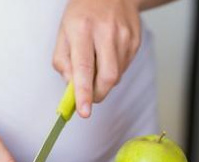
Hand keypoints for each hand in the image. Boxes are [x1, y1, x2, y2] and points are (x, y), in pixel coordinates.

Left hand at [53, 0, 140, 117]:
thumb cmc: (83, 13)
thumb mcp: (64, 32)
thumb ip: (63, 61)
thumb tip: (71, 87)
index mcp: (83, 29)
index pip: (83, 68)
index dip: (83, 93)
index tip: (83, 111)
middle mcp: (106, 32)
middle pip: (107, 77)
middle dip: (97, 94)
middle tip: (89, 97)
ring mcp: (125, 36)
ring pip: (116, 76)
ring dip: (104, 81)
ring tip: (97, 62)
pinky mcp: (136, 41)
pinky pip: (124, 68)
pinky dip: (113, 70)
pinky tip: (108, 55)